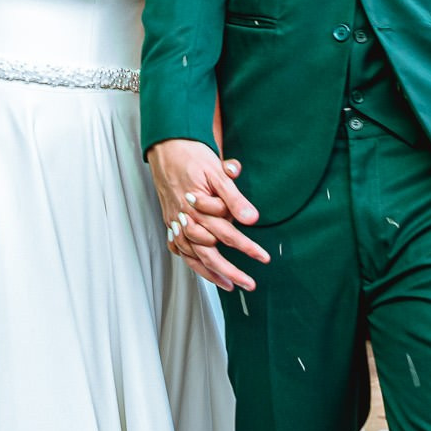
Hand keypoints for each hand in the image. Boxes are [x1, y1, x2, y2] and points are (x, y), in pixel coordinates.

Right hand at [146, 138, 266, 291]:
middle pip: (209, 253)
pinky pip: (179, 249)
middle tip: (250, 284)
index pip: (227, 233)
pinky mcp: (170, 223)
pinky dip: (191, 263)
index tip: (264, 257)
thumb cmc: (194, 156)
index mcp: (197, 206)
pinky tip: (204, 271)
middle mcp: (184, 218)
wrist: (167, 146)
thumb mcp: (218, 172)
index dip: (247, 247)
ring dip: (212, 273)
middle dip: (231, 271)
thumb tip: (252, 219)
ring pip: (193, 256)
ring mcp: (175, 223)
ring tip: (230, 285)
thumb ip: (234, 198)